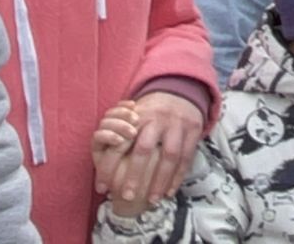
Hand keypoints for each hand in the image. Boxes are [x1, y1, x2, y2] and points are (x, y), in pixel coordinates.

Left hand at [98, 92, 203, 209]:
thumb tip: (98, 162)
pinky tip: (169, 192)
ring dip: (160, 180)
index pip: (119, 144)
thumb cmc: (150, 112)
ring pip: (169, 155)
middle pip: (144, 150)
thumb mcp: (133, 115)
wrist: (181, 92)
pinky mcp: (194, 130)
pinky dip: (178, 176)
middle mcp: (157, 120)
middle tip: (125, 196)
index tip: (102, 188)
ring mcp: (177, 125)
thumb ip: (118, 133)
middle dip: (134, 176)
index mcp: (136, 117)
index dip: (109, 166)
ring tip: (152, 200)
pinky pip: (187, 157)